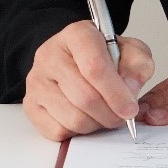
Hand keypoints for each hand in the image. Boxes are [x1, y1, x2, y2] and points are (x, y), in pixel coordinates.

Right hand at [23, 20, 153, 140]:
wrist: (74, 58)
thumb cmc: (103, 55)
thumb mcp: (129, 51)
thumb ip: (138, 65)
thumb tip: (131, 90)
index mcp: (77, 35)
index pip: (95, 67)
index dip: (117, 93)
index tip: (131, 109)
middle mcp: (50, 55)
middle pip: (85, 97)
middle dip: (111, 114)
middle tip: (122, 117)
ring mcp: (36, 81)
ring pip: (73, 118)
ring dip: (96, 124)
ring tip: (104, 114)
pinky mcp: (30, 105)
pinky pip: (57, 131)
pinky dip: (78, 133)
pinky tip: (86, 118)